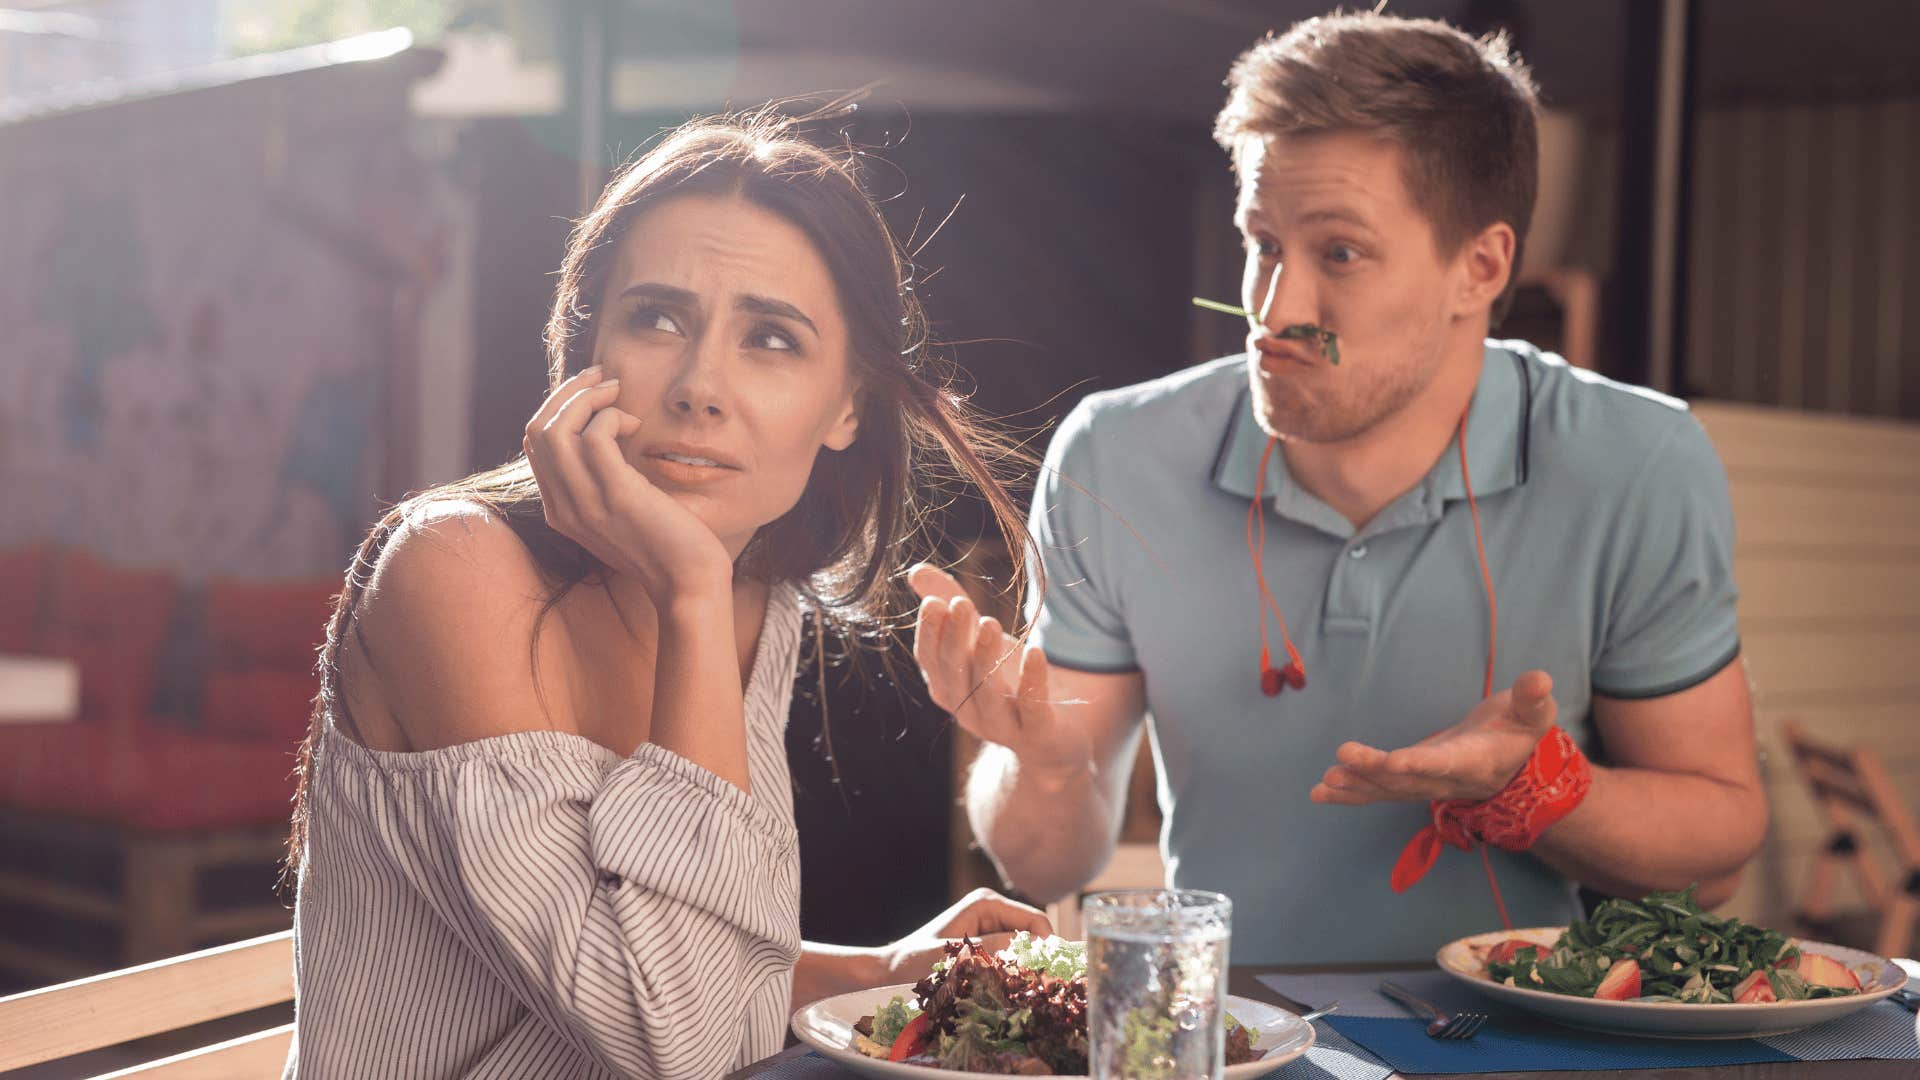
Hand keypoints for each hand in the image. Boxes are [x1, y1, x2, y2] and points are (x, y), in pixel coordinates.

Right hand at [522, 366, 732, 603]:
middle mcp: (563, 507)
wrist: (688, 583)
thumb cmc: (663, 543)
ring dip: (587, 396)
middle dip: (567, 392)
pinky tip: (635, 422)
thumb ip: (600, 481)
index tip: (589, 390)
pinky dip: (611, 415)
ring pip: (557, 429)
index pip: (534, 444)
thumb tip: (601, 431)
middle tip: (602, 377)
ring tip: (616, 391)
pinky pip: (595, 436)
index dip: (557, 407)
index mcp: (559, 510)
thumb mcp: (618, 512)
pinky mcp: (616, 496)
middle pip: (537, 430)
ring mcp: (586, 503)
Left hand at [879, 887, 1053, 980]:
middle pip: (1033, 933)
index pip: (1035, 920)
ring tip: (1021, 989)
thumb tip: (1031, 949)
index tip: (1049, 974)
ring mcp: (990, 924)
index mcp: (986, 903)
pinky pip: (1011, 953)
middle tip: (1038, 986)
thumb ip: (990, 949)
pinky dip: (1014, 969)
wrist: (893, 968)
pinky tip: (1007, 986)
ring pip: (1025, 945)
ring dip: (1025, 965)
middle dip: (1037, 957)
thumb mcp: (955, 955)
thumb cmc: (915, 960)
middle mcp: (992, 909)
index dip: (1047, 945)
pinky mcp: (986, 940)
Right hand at [907, 564, 1090, 780]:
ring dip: (986, 657)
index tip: (935, 601)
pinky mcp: (1038, 732)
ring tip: (990, 622)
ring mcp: (1001, 725)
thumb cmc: (1007, 681)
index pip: (930, 659)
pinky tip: (1036, 651)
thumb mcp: (978, 640)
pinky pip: (1033, 708)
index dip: (930, 632)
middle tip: (959, 604)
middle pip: (955, 672)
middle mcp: (968, 709)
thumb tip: (916, 570)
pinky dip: (1032, 680)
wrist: (1050, 741)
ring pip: (988, 692)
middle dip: (955, 638)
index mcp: (948, 686)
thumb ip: (949, 603)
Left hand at [1311, 670, 1557, 804]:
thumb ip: (1533, 699)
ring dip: (1356, 785)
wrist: (1509, 762)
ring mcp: (1424, 784)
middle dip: (1375, 770)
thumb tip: (1541, 678)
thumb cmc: (1518, 730)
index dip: (1420, 764)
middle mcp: (1445, 780)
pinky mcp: (1407, 781)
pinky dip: (1349, 793)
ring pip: (1387, 790)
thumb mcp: (1531, 713)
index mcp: (1474, 761)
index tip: (1394, 761)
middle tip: (1344, 755)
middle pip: (1407, 779)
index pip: (1445, 764)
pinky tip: (1318, 792)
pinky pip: (1377, 791)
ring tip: (1325, 782)